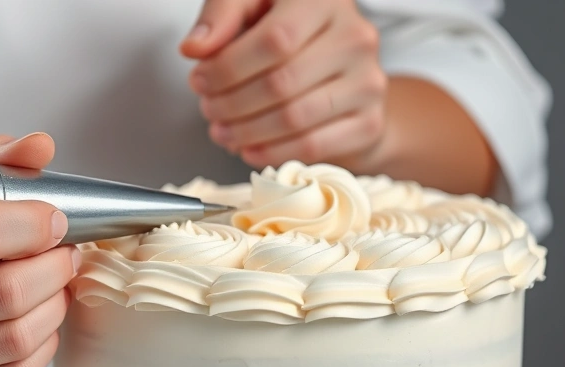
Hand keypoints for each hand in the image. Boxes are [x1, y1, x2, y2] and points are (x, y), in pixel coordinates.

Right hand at [0, 133, 79, 366]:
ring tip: (55, 285)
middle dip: (56, 269)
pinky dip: (44, 345)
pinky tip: (37, 320)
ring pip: (17, 337)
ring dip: (55, 306)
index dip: (35, 225)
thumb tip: (41, 145)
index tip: (57, 221)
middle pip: (7, 293)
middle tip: (66, 254)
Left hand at [180, 0, 387, 171]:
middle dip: (231, 104)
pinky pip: (312, 146)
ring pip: (295, 118)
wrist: (343, 68)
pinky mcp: (369, 121)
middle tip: (208, 110)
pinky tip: (249, 148)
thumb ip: (222, 16)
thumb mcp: (252, 6)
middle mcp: (355, 36)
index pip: (275, 41)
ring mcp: (368, 81)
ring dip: (247, 132)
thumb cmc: (290, 34)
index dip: (228, 68)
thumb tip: (195, 47)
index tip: (200, 80)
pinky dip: (271, 153)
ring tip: (222, 131)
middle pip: (281, 83)